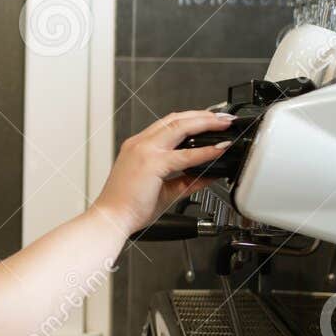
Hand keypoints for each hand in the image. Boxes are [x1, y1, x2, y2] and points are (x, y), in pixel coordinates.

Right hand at [90, 109, 235, 235]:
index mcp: (138, 147)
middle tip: (222, 118)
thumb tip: (208, 174)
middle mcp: (140, 144)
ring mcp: (145, 151)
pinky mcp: (152, 163)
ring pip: (180, 126)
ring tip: (224, 125)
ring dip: (205, 123)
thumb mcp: (164, 190)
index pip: (167, 124)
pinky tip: (219, 150)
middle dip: (202, 115)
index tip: (208, 120)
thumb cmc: (128, 207)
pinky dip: (205, 151)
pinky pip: (185, 154)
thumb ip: (187, 180)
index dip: (190, 119)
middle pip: (176, 118)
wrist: (111, 219)